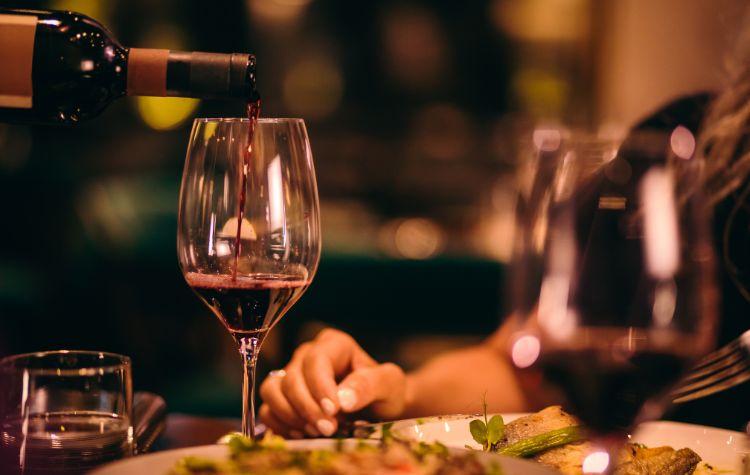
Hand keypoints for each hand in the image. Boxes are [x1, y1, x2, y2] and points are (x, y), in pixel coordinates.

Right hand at [259, 328, 407, 437]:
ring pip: (272, 390)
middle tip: (329, 429)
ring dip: (290, 415)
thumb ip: (370, 384)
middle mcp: (308, 355)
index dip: (320, 386)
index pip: (315, 360)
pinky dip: (280, 424)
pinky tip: (302, 434)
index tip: (334, 410)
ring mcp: (292, 375)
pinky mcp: (283, 397)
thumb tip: (342, 398)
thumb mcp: (389, 384)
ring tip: (315, 431)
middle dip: (308, 407)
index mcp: (334, 344)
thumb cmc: (385, 391)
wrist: (380, 409)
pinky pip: (267, 409)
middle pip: (291, 378)